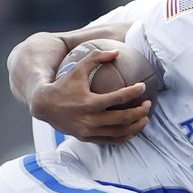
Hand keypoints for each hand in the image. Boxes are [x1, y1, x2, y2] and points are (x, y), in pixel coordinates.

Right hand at [30, 49, 150, 143]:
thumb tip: (117, 52)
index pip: (119, 98)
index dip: (134, 92)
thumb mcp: (77, 68)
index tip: (143, 86)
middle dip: (140, 112)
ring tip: (145, 118)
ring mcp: (88, 131)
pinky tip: (132, 130)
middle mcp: (90, 119)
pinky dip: (123, 136)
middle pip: (123, 118)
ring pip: (119, 132)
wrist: (44, 106)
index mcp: (90, 102)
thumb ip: (96, 57)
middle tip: (148, 104)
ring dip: (136, 126)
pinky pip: (110, 140)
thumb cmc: (63, 84)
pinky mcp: (86, 138)